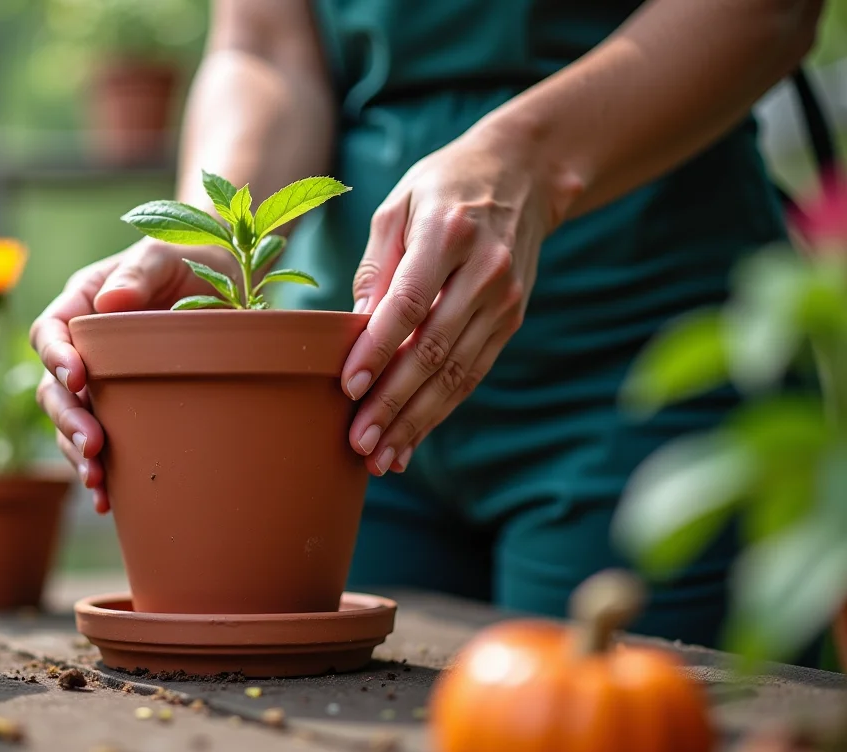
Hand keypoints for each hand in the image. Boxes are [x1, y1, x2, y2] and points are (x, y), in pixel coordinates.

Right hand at [31, 239, 224, 512]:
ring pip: (71, 423)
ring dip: (78, 453)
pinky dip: (100, 474)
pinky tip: (107, 500)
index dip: (56, 356)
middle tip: (94, 443)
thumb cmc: (194, 258)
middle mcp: (84, 348)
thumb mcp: (167, 253)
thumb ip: (139, 271)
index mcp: (83, 303)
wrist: (233, 286)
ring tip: (98, 479)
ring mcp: (103, 384)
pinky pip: (101, 446)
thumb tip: (109, 300)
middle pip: (54, 388)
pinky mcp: (126, 411)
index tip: (78, 377)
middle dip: (68, 418)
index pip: (50, 331)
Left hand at [341, 128, 566, 475]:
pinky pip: (472, 374)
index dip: (378, 348)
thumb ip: (376, 267)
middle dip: (394, 403)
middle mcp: (484, 271)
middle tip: (360, 442)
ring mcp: (504, 300)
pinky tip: (411, 439)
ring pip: (456, 373)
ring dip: (417, 421)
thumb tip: (355, 328)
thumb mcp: (398, 206)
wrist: (523, 172)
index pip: (409, 302)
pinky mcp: (512, 320)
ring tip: (381, 457)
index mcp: (448, 233)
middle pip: (434, 349)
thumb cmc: (442, 187)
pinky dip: (440, 411)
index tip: (349, 387)